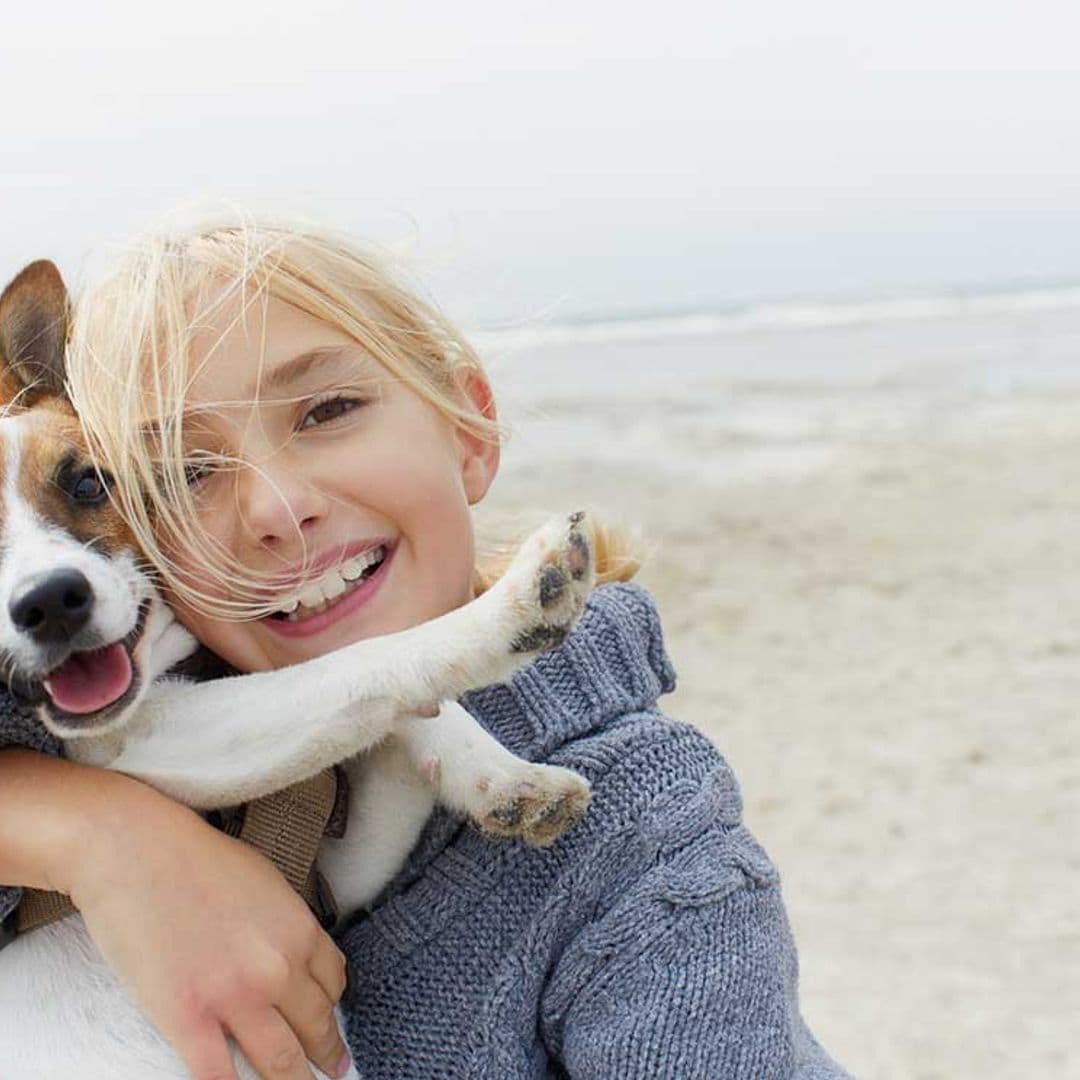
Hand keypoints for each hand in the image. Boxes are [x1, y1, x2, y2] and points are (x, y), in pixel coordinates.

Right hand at [59, 772, 351, 1079]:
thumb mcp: (266, 882)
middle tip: (335, 1069)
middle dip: (327, 1052)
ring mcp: (234, 997)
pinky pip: (220, 1077)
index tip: (330, 1021)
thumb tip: (298, 956)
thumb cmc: (197, 859)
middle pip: (315, 1023)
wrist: (136, 851)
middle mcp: (277, 967)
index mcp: (299, 929)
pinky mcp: (188, 1019)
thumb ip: (286, 923)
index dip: (333, 1006)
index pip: (334, 982)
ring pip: (280, 1060)